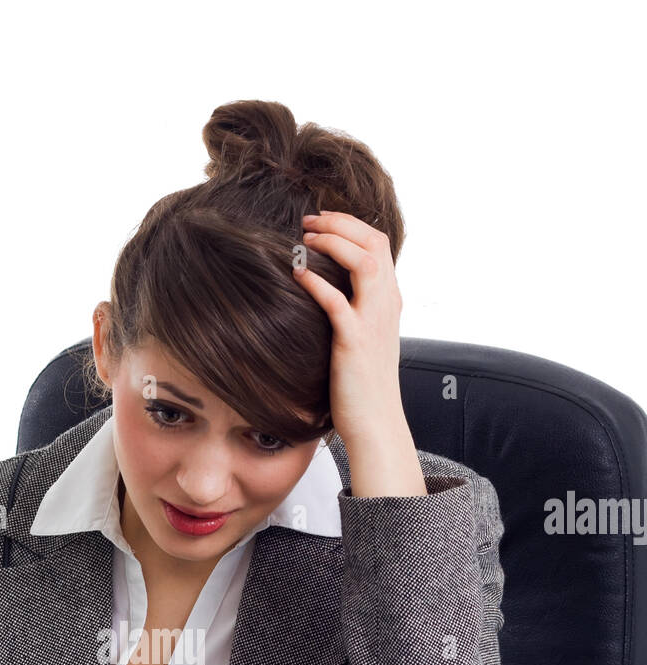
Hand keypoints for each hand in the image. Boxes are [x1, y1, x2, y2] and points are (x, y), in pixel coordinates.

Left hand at [293, 210, 405, 448]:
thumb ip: (357, 311)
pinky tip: (297, 273)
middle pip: (374, 243)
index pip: (379, 244)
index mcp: (389, 301)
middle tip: (309, 220)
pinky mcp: (354, 341)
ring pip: (364, 262)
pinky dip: (317, 282)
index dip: (351, 225)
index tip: (322, 221)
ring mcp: (373, 322)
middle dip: (341, 223)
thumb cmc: (364, 385)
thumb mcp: (367, 339)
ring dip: (334, 243)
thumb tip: (329, 293)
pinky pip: (337, 302)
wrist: (376, 422)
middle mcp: (386, 305)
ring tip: (305, 238)